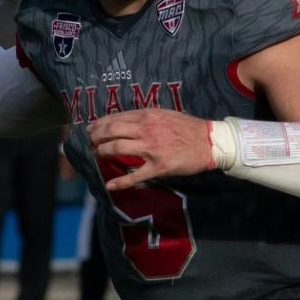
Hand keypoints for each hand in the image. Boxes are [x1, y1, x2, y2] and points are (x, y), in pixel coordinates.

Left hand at [89, 109, 217, 189]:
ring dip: (103, 152)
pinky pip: (135, 175)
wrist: (210, 142)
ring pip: (118, 149)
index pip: (116, 118)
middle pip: (112, 131)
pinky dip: (120, 182)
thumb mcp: (165, 114)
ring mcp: (151, 149)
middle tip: (90, 142)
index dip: (100, 123)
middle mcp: (146, 130)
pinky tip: (110, 185)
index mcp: (148, 116)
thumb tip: (127, 121)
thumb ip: (146, 117)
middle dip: (96, 137)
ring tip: (97, 154)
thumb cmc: (188, 127)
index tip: (91, 128)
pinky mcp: (158, 167)